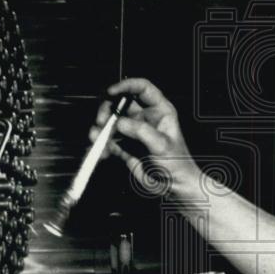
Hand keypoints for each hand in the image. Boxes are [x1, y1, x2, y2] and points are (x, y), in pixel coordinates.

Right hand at [90, 78, 199, 194]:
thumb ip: (141, 131)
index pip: (142, 88)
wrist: (173, 187)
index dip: (126, 86)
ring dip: (100, 129)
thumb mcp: (162, 145)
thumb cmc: (177, 164)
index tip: (111, 92)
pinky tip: (102, 153)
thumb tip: (120, 123)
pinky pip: (108, 141)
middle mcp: (144, 117)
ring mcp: (133, 131)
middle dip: (107, 110)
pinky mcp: (124, 146)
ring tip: (97, 139)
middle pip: (120, 103)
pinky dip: (101, 145)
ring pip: (111, 122)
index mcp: (159, 110)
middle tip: (102, 122)